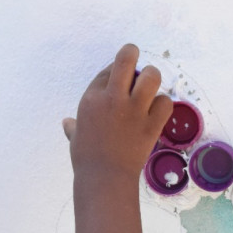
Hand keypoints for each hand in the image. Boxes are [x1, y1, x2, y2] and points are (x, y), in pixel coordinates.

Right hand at [62, 44, 173, 179]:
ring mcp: (133, 109)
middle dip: (132, 53)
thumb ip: (73, 127)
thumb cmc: (86, 159)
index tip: (117, 81)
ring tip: (149, 87)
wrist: (104, 178)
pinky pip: (165, 102)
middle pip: (126, 59)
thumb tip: (66, 124)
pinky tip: (156, 111)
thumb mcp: (75, 138)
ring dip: (152, 78)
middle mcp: (112, 97)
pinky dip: (163, 105)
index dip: (114, 72)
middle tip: (135, 59)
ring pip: (151, 76)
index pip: (106, 70)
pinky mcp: (151, 124)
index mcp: (91, 98)